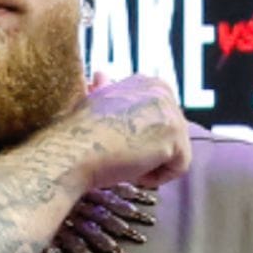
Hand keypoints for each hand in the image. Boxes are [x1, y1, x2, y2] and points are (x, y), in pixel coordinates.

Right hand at [48, 75, 191, 189]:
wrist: (72, 151)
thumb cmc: (79, 133)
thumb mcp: (94, 102)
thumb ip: (106, 89)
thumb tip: (101, 75)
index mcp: (146, 82)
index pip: (161, 121)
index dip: (142, 139)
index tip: (119, 144)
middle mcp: (163, 90)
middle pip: (172, 136)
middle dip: (149, 152)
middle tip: (120, 155)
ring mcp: (171, 110)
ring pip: (176, 152)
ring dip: (152, 165)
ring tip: (125, 161)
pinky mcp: (175, 133)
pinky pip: (179, 167)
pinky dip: (158, 177)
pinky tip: (134, 172)